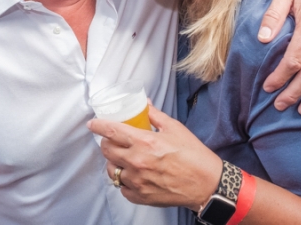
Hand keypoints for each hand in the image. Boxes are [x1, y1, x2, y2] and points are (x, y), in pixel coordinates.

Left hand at [87, 103, 222, 211]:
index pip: (111, 131)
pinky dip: (124, 180)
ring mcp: (137, 181)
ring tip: (123, 157)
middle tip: (114, 139)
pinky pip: (122, 187)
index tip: (93, 123)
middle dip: (107, 142)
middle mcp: (137, 162)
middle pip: (107, 150)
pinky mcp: (141, 196)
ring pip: (111, 170)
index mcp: (145, 142)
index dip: (98, 125)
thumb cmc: (194, 155)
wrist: (207, 184)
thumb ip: (154, 115)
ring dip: (114, 161)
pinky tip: (133, 174)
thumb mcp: (174, 128)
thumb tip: (143, 104)